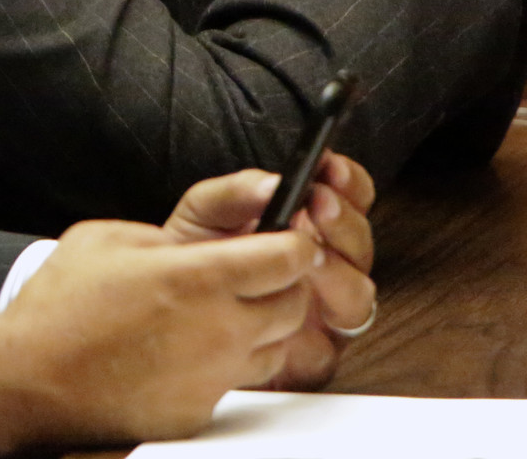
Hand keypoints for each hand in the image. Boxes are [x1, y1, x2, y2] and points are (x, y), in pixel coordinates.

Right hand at [0, 217, 317, 452]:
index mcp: (198, 276)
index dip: (294, 242)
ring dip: (263, 325)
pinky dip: (228, 362)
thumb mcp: (108, 238)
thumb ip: (167, 236)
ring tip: (222, 311)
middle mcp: (218, 329)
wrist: (29, 379)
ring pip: (276, 346)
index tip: (286, 237)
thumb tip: (196, 242)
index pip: (289, 257)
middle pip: (294, 304)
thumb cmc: (59, 308)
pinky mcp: (200, 410)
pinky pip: (239, 381)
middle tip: (256, 272)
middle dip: (285, 282)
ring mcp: (213, 376)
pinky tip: (191, 348)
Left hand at [163, 156, 377, 389]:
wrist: (164, 311)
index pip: (350, 199)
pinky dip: (309, 334)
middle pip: (361, 245)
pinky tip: (286, 319)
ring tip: (307, 258)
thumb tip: (273, 182)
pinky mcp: (310, 357)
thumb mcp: (204, 213)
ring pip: (359, 295)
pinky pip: (326, 348)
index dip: (349, 182)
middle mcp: (326, 267)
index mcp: (309, 227)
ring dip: (338, 272)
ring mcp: (323, 313)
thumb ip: (236, 192)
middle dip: (345, 222)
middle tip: (319, 205)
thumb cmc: (193, 257)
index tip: (330, 168)